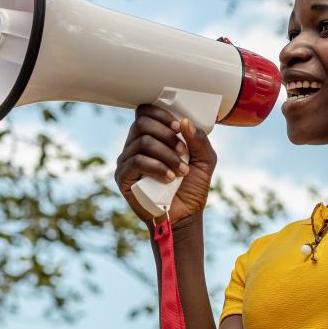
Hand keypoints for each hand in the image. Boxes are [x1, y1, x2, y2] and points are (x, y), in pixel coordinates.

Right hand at [115, 103, 216, 226]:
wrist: (184, 216)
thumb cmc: (192, 187)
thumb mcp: (205, 160)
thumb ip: (199, 140)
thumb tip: (185, 122)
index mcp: (151, 136)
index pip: (145, 112)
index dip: (160, 114)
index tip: (179, 127)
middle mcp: (135, 145)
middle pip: (142, 123)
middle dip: (166, 135)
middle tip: (183, 151)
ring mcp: (127, 160)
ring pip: (142, 142)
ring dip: (167, 155)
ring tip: (181, 171)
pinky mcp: (123, 177)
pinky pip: (136, 162)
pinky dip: (156, 167)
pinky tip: (169, 178)